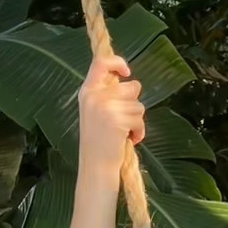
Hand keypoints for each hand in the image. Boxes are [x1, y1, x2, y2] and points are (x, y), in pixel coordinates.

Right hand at [78, 54, 145, 174]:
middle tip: (125, 118)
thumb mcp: (95, 111)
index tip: (127, 71)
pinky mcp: (117, 120)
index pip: (101, 62)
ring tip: (125, 132)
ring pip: (138, 104)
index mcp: (87, 91)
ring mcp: (105, 107)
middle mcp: (95, 96)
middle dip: (134, 103)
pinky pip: (140, 119)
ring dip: (137, 120)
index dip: (117, 62)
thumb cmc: (98, 141)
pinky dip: (139, 131)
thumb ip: (107, 94)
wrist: (95, 165)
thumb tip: (130, 83)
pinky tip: (130, 139)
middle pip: (131, 87)